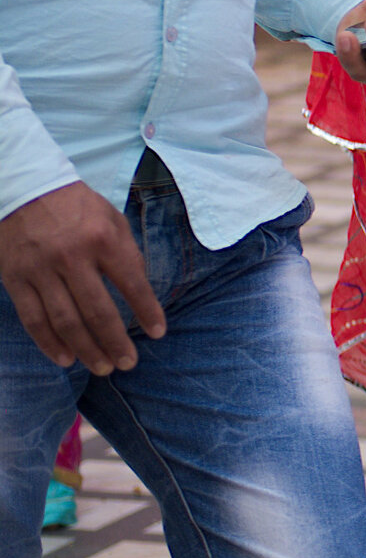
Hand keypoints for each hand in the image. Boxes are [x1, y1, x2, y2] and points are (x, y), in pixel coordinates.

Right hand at [0, 182, 164, 372]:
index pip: (132, 283)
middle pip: (97, 311)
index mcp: (103, 239)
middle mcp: (72, 257)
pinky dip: (49, 343)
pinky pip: (33, 319)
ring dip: (86, 349)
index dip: (147, 311)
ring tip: (102, 367)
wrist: (27, 190)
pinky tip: (65, 358)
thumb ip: (127, 254)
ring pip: (65, 321)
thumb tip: (141, 293)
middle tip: (127, 363)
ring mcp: (40, 270)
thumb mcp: (112, 220)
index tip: (157, 333)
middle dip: (115, 341)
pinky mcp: (15, 279)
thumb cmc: (78, 207)